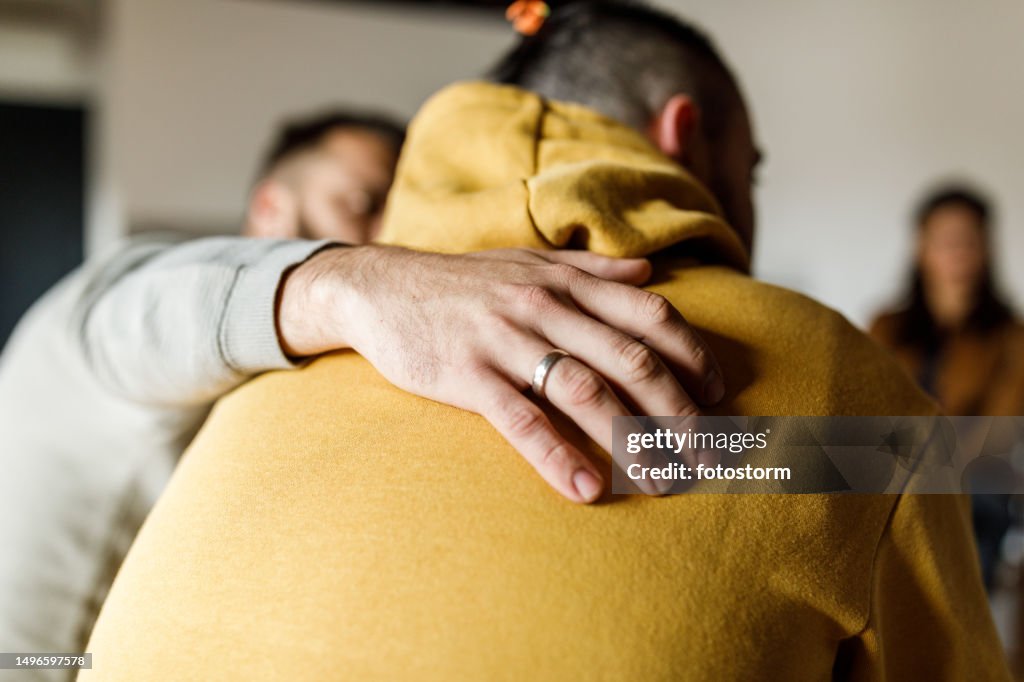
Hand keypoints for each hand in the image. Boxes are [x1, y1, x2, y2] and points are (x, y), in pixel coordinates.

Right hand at [278, 245, 723, 502]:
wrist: (380, 286)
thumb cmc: (463, 282)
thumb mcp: (529, 264)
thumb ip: (593, 271)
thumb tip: (649, 273)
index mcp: (567, 283)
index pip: (650, 316)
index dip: (693, 356)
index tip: (720, 395)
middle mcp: (546, 308)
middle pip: (632, 361)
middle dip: (679, 412)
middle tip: (710, 456)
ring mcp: (507, 341)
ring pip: (586, 392)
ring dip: (633, 441)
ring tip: (663, 482)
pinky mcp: (469, 375)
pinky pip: (522, 420)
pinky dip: (556, 455)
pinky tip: (584, 489)